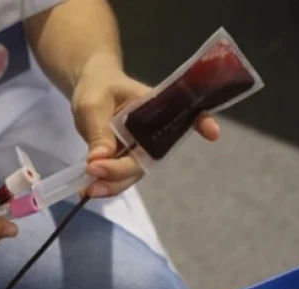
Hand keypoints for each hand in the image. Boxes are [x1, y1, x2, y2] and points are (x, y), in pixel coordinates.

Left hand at [71, 53, 221, 196]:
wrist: (89, 90)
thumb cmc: (97, 88)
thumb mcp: (93, 104)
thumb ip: (98, 131)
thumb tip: (98, 160)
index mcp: (155, 107)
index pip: (184, 115)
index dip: (201, 123)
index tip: (212, 132)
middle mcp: (153, 132)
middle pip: (147, 158)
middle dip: (122, 171)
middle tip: (94, 170)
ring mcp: (139, 149)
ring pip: (132, 174)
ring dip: (112, 185)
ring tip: (88, 189)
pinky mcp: (125, 160)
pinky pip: (118, 177)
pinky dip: (104, 185)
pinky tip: (86, 189)